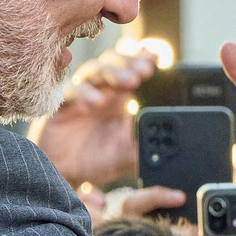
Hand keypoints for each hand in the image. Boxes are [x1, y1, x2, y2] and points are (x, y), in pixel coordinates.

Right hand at [28, 48, 157, 185]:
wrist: (71, 176)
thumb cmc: (100, 159)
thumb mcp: (130, 153)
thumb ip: (149, 144)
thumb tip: (174, 142)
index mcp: (121, 97)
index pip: (132, 69)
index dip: (142, 59)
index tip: (157, 59)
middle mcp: (102, 91)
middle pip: (114, 62)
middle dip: (130, 63)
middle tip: (145, 71)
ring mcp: (81, 96)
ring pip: (94, 71)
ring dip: (111, 73)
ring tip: (128, 82)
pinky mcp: (60, 106)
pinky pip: (67, 90)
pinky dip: (81, 92)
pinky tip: (94, 101)